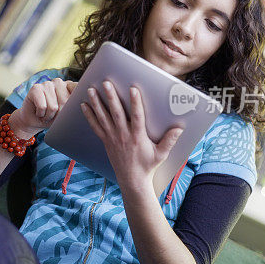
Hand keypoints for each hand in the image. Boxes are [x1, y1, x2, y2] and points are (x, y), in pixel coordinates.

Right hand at [9, 78, 77, 138]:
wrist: (32, 120)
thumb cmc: (52, 117)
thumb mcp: (66, 114)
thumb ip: (73, 108)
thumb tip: (76, 107)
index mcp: (70, 87)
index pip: (79, 90)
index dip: (76, 103)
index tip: (74, 109)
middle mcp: (59, 82)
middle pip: (65, 103)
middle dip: (59, 114)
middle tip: (53, 114)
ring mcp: (47, 84)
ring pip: (53, 107)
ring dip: (49, 116)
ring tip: (45, 113)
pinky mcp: (36, 88)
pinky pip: (43, 107)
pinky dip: (40, 114)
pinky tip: (38, 111)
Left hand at [81, 81, 182, 196]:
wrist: (132, 180)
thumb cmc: (147, 166)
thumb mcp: (161, 154)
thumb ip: (170, 140)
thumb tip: (179, 128)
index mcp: (138, 136)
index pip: (137, 116)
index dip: (135, 102)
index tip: (133, 89)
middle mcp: (123, 135)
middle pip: (116, 113)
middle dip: (111, 97)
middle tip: (106, 83)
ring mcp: (112, 137)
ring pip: (103, 117)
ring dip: (97, 103)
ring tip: (91, 90)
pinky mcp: (105, 141)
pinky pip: (95, 126)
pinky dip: (89, 116)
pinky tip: (84, 105)